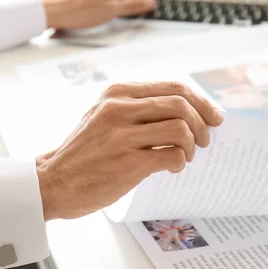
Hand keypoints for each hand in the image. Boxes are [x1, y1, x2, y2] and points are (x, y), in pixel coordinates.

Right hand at [36, 82, 222, 219]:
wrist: (53, 181)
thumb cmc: (84, 152)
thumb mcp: (104, 116)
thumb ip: (137, 109)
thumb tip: (185, 112)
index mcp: (117, 93)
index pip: (173, 87)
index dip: (201, 101)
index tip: (214, 116)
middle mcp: (119, 109)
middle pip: (182, 104)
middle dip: (203, 123)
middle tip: (204, 140)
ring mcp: (122, 136)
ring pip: (181, 128)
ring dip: (192, 145)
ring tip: (185, 156)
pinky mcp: (127, 163)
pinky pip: (172, 155)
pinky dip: (180, 162)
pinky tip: (172, 167)